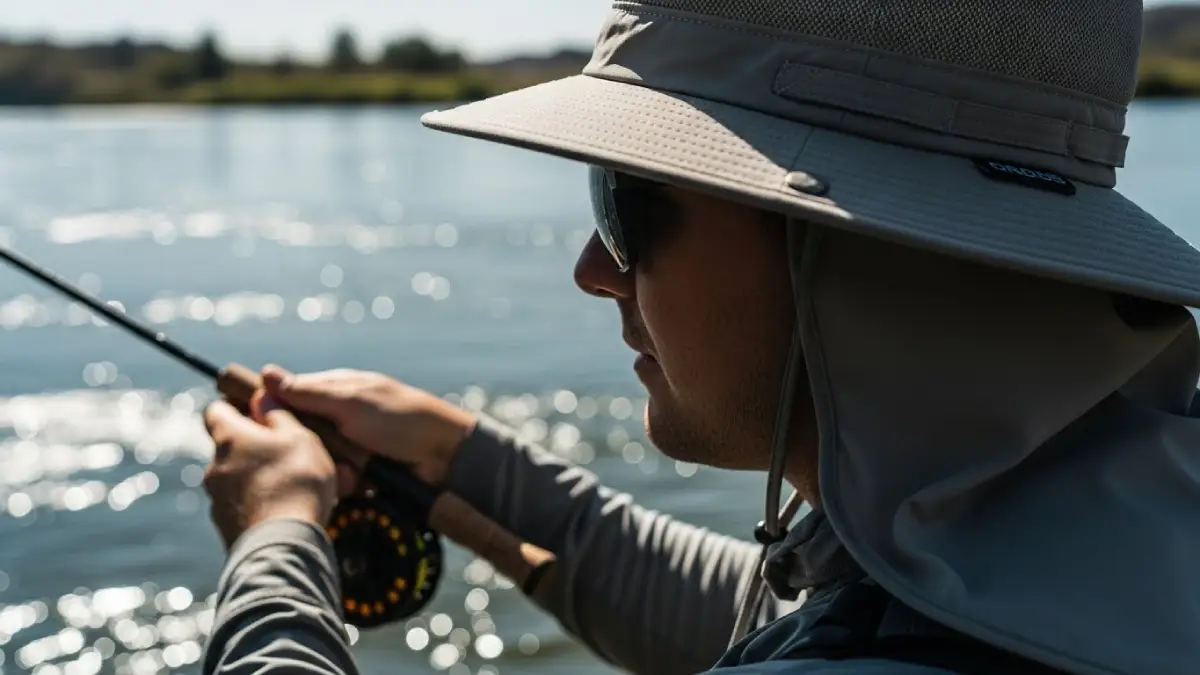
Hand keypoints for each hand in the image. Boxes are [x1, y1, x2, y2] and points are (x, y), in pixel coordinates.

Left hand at [202, 390, 356, 548]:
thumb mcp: (300, 437)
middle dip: (252, 447)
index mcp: (229, 438)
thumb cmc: (295, 482)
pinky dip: (257, 504)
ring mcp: (216, 500)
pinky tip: (284, 512)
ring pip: (235, 479)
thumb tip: (261, 397)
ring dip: (255, 478)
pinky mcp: (226, 528)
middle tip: (285, 453)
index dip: (235, 407)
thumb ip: (279, 415)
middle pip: (228, 448)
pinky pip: (241, 507)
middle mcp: (213, 467)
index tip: (258, 412)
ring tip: (290, 487)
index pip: (215, 411)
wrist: (283, 545)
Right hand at [258, 364, 476, 486]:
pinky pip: (338, 479)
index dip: (277, 413)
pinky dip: (347, 484)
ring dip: (331, 470)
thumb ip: (309, 393)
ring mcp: (352, 444)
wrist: (446, 455)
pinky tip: (360, 485)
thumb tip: (265, 373)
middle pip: (301, 435)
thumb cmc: (400, 419)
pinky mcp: (363, 470)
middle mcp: (340, 415)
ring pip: (318, 461)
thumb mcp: (351, 402)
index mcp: (337, 390)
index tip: (267, 428)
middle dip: (309, 449)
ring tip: (351, 474)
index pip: (291, 398)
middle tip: (322, 455)